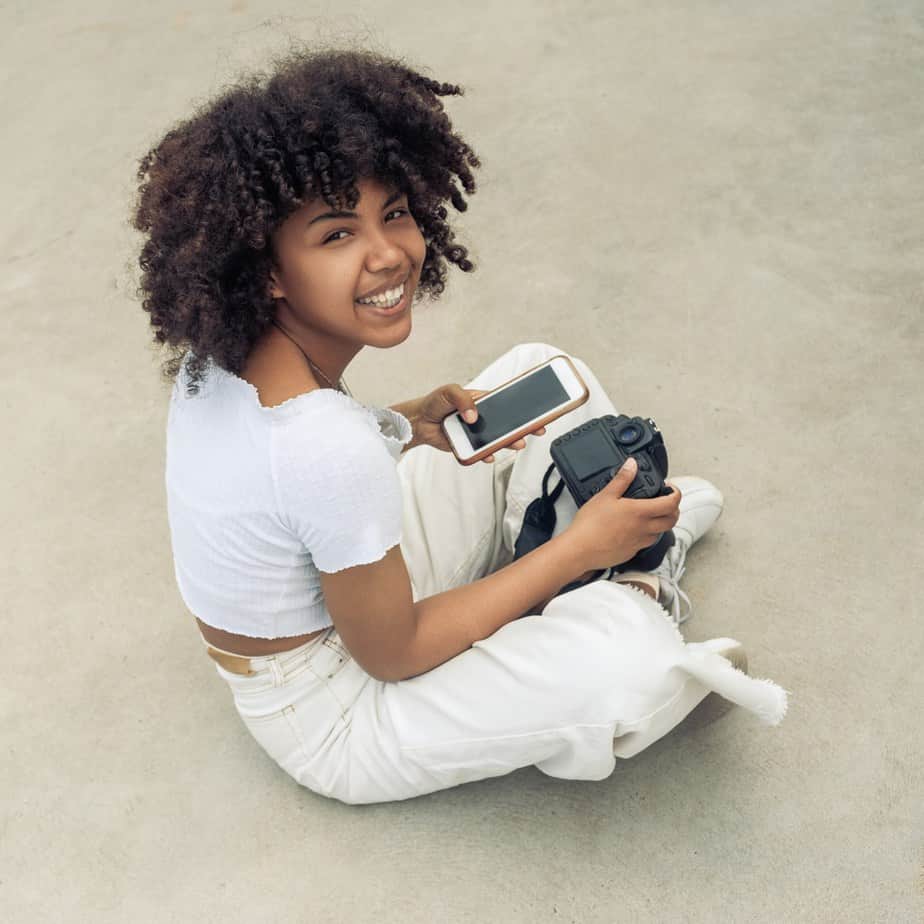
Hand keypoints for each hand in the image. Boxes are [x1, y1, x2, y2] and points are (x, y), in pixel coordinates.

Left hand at [404, 384, 545, 462]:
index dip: (523, 407)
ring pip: (497, 439)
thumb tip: (474, 416)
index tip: (537, 411)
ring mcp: (477, 432)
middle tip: (536, 430)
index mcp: (483, 401)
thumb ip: (463, 399)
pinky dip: (486, 455)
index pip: (507, 403)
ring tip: (517, 444)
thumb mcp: (449, 391)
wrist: (419, 422)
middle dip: (523, 427)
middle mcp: (483, 417)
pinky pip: (481, 452)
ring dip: (508, 442)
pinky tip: (489, 456)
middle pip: (507, 423)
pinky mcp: (469, 445)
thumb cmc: (435, 402)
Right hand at [566, 458, 681, 570]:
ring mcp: (638, 543)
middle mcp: (643, 528)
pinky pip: (646, 544)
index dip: (675, 494)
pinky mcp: (631, 553)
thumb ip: (622, 479)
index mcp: (640, 512)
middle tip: (666, 502)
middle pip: (672, 520)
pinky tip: (634, 530)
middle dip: (674, 510)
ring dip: (661, 524)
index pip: (671, 503)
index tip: (670, 489)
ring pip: (660, 533)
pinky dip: (646, 535)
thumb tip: (631, 465)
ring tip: (650, 516)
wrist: (580, 550)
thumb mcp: (605, 495)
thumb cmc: (590, 525)